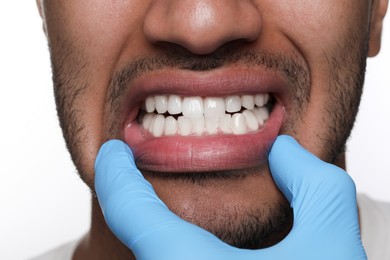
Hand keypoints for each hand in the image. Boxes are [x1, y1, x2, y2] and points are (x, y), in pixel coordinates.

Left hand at [95, 135, 366, 258]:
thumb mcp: (331, 252)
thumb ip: (315, 188)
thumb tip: (285, 154)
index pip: (127, 208)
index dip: (116, 171)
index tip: (114, 151)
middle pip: (133, 242)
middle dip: (139, 207)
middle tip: (149, 180)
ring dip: (156, 240)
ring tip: (187, 226)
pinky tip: (205, 259)